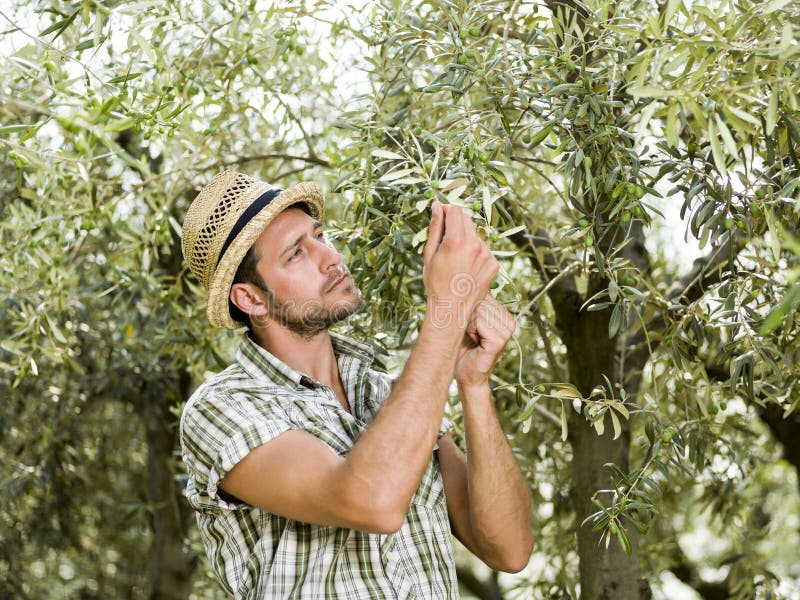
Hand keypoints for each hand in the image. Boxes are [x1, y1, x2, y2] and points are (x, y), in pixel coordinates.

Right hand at [422, 201, 498, 330]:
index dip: (447, 210)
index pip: (456, 211)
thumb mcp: (430, 254)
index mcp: (456, 241)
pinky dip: (475, 253)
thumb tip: (437, 206)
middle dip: (456, 223)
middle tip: (446, 239)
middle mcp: (475, 245)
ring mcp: (487, 255)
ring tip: (456, 258)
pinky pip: (484, 250)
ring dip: (466, 239)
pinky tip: (466, 266)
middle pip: (467, 220)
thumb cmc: (436, 283)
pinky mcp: (494, 264)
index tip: (441, 213)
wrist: (452, 309)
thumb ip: (435, 227)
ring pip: (476, 235)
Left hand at [455, 295, 515, 389]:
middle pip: (480, 302)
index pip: (483, 294)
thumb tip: (466, 279)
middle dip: (467, 317)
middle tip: (469, 334)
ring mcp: (507, 330)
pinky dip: (470, 332)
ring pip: (478, 312)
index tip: (466, 322)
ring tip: (471, 338)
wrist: (466, 374)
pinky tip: (473, 342)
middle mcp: (509, 320)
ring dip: (467, 325)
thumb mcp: (468, 320)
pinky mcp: (500, 340)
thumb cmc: (464, 346)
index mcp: (504, 314)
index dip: (468, 307)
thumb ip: (472, 303)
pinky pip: (479, 324)